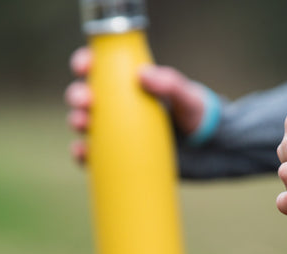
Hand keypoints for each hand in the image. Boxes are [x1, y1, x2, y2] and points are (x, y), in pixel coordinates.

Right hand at [65, 46, 209, 162]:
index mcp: (128, 82)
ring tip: (84, 124)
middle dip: (78, 96)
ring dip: (77, 122)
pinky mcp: (117, 156)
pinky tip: (82, 152)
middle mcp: (117, 106)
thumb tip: (143, 74)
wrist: (209, 150)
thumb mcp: (187, 97)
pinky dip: (82, 154)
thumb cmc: (197, 115)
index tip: (83, 67)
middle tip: (86, 101)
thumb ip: (170, 83)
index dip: (85, 63)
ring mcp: (115, 131)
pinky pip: (92, 156)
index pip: (99, 67)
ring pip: (85, 124)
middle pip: (85, 96)